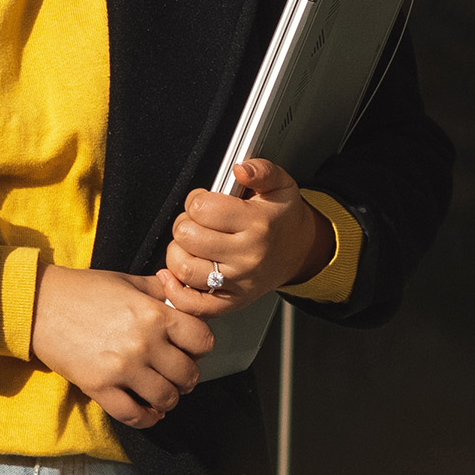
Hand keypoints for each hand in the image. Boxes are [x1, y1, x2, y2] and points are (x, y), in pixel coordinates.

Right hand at [31, 263, 218, 429]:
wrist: (39, 305)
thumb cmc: (83, 289)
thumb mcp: (127, 281)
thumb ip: (159, 290)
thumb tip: (180, 294)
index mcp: (154, 314)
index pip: (202, 341)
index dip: (199, 347)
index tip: (189, 349)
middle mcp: (144, 343)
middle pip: (187, 374)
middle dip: (186, 377)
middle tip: (176, 374)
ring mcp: (122, 369)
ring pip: (166, 398)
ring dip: (168, 399)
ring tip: (161, 392)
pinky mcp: (100, 388)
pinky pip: (134, 415)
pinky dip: (147, 418)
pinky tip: (147, 411)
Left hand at [165, 158, 330, 310]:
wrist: (300, 252)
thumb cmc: (282, 218)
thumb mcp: (280, 185)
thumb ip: (261, 169)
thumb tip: (240, 169)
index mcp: (257, 223)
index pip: (202, 208)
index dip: (196, 200)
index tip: (204, 202)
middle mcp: (247, 255)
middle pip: (188, 236)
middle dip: (184, 224)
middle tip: (195, 223)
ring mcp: (239, 282)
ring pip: (184, 268)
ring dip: (178, 252)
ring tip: (190, 244)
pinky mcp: (231, 301)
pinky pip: (194, 305)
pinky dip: (176, 292)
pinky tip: (174, 276)